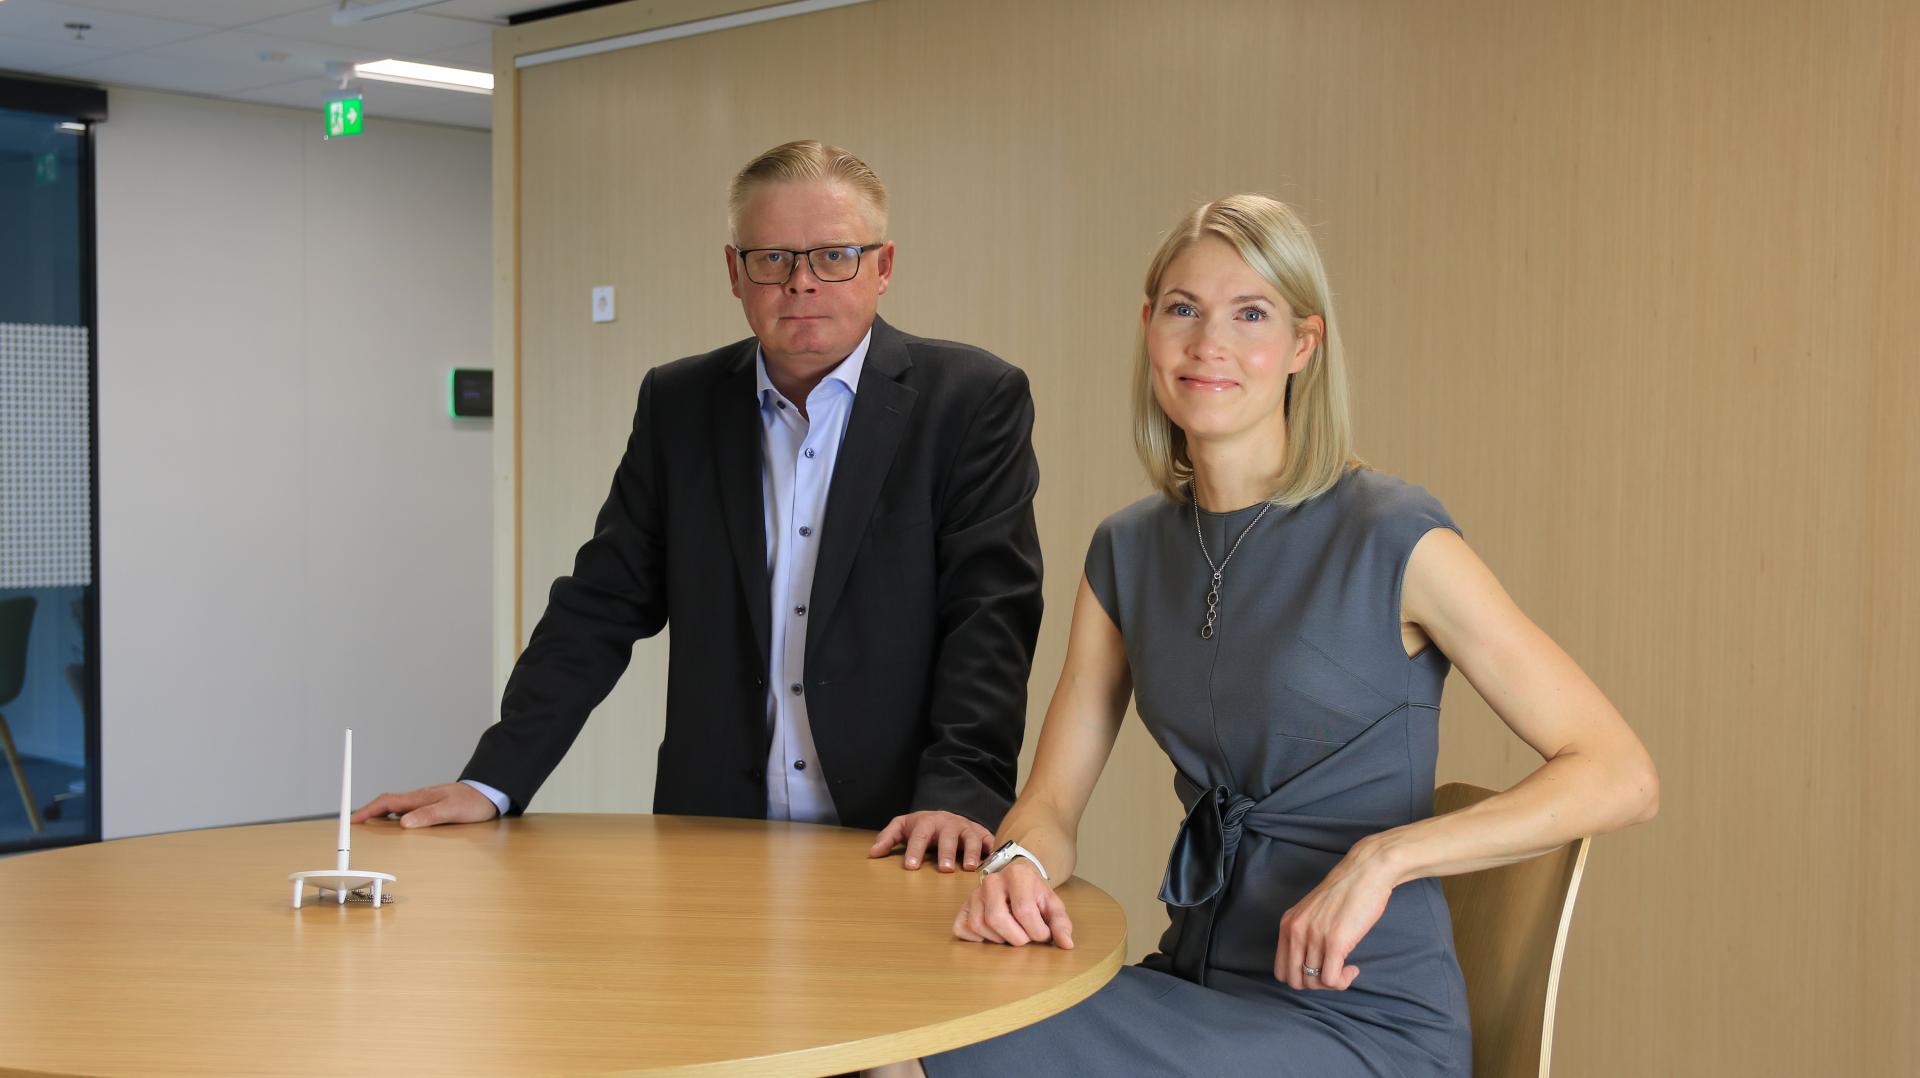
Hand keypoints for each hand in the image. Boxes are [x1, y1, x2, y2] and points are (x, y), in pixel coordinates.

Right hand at [351, 782, 498, 827]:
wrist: (490, 792)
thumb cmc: (473, 801)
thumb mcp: (451, 811)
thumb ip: (428, 816)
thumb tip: (403, 823)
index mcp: (420, 798)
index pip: (386, 802)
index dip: (367, 810)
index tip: (352, 820)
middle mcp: (419, 798)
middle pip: (386, 804)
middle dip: (368, 813)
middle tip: (355, 826)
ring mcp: (425, 801)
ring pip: (395, 808)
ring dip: (380, 816)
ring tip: (370, 828)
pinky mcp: (432, 806)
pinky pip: (406, 811)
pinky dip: (395, 818)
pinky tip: (397, 826)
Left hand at [866, 810, 992, 870]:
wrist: (947, 815)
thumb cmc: (923, 826)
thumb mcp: (903, 827)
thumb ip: (888, 838)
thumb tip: (872, 853)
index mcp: (927, 822)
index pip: (919, 836)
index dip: (915, 850)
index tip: (911, 866)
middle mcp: (949, 823)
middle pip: (948, 836)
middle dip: (947, 852)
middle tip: (944, 870)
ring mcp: (967, 828)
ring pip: (971, 838)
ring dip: (971, 853)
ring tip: (970, 869)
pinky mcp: (982, 833)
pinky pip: (989, 841)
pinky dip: (992, 851)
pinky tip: (993, 863)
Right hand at [953, 861, 1073, 947]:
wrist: (1018, 879)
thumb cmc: (1036, 894)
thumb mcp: (1053, 905)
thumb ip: (1061, 924)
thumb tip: (1066, 944)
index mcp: (1018, 875)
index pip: (1024, 911)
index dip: (1037, 932)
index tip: (1043, 934)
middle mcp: (992, 881)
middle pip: (997, 918)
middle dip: (1016, 937)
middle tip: (1026, 937)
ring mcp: (974, 893)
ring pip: (978, 925)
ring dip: (998, 939)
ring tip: (1011, 934)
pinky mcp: (963, 906)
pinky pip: (961, 928)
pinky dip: (975, 939)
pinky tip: (992, 935)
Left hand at [1275, 845, 1395, 990]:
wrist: (1365, 873)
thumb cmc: (1346, 893)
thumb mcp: (1313, 912)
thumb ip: (1305, 933)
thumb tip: (1309, 965)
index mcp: (1288, 925)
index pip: (1281, 971)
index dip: (1300, 978)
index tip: (1319, 969)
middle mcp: (1296, 931)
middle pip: (1295, 981)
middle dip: (1315, 985)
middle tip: (1333, 973)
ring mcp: (1314, 937)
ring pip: (1314, 982)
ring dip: (1332, 983)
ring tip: (1346, 970)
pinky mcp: (1335, 942)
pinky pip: (1331, 980)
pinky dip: (1343, 981)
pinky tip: (1353, 969)